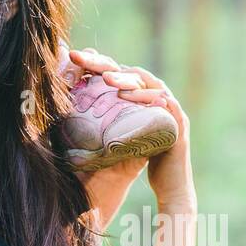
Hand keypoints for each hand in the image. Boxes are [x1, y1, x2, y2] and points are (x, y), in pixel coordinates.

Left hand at [69, 48, 194, 209]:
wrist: (170, 188)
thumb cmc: (140, 163)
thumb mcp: (115, 137)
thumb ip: (100, 122)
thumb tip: (68, 113)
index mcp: (140, 99)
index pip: (118, 73)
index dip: (97, 63)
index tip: (74, 57)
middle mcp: (156, 99)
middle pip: (131, 74)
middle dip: (106, 64)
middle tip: (83, 58)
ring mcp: (169, 109)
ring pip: (147, 85)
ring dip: (126, 79)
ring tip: (104, 78)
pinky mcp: (177, 124)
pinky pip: (164, 104)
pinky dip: (147, 98)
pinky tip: (127, 96)